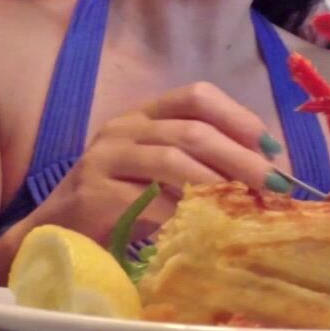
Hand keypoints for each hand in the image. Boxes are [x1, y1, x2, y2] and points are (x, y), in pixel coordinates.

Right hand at [29, 83, 274, 242]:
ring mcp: (104, 160)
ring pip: (172, 161)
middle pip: (192, 131)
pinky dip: (182, 215)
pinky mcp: (93, 196)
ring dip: (217, 184)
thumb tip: (263, 174)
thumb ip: (197, 165)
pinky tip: (204, 228)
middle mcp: (122, 129)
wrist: (55, 235)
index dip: (238, 116)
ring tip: (246, 205)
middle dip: (240, 158)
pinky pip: (149, 202)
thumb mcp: (157, 175)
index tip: (271, 146)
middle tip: (274, 184)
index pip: (195, 96)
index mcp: (142, 116)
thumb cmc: (117, 206)